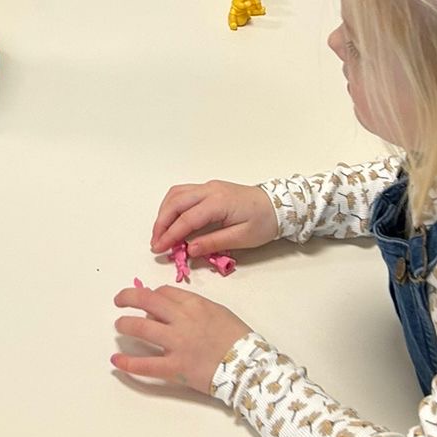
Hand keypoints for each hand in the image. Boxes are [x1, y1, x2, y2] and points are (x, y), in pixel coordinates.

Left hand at [111, 284, 250, 392]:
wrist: (249, 367)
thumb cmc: (238, 339)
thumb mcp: (218, 312)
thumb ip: (194, 307)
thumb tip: (169, 308)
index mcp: (194, 304)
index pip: (162, 292)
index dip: (151, 295)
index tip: (148, 302)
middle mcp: (181, 320)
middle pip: (145, 301)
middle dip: (127, 298)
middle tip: (119, 301)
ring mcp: (176, 344)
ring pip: (140, 328)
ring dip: (125, 324)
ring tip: (119, 326)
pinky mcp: (175, 368)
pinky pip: (145, 365)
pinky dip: (127, 363)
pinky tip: (116, 361)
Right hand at [151, 180, 277, 257]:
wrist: (280, 205)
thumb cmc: (264, 222)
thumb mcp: (242, 238)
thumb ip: (214, 243)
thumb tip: (189, 249)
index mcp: (219, 202)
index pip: (187, 218)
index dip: (170, 234)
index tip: (160, 249)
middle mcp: (210, 190)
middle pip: (176, 202)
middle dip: (161, 223)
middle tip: (156, 243)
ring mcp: (209, 187)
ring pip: (176, 194)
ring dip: (164, 212)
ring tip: (161, 233)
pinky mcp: (210, 189)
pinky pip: (183, 193)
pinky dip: (172, 206)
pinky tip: (171, 220)